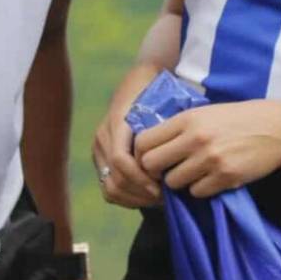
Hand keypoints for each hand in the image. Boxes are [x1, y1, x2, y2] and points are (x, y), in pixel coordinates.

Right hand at [91, 66, 162, 209]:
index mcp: (117, 122)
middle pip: (115, 178)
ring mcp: (99, 148)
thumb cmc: (158, 92)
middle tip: (164, 198)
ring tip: (157, 199)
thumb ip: (169, 128)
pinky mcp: (99, 159)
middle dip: (141, 193)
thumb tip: (181, 156)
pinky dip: (127, 198)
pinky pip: (108, 187)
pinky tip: (146, 197)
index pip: (121, 161)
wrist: (138, 80)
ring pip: (110, 187)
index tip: (163, 186)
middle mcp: (103, 136)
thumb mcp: (165, 104)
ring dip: (134, 198)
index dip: (142, 178)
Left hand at [134, 100, 280, 198]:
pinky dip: (201, 189)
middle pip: (151, 165)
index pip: (143, 142)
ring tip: (194, 173)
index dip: (142, 154)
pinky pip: (197, 192)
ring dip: (180, 182)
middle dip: (156, 172)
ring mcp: (210, 159)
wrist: (279, 128)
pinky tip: (211, 179)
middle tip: (168, 171)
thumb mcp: (205, 112)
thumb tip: (150, 146)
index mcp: (187, 119)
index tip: (153, 158)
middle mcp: (194, 138)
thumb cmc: (239, 118)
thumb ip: (179, 127)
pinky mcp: (225, 177)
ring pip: (173, 183)